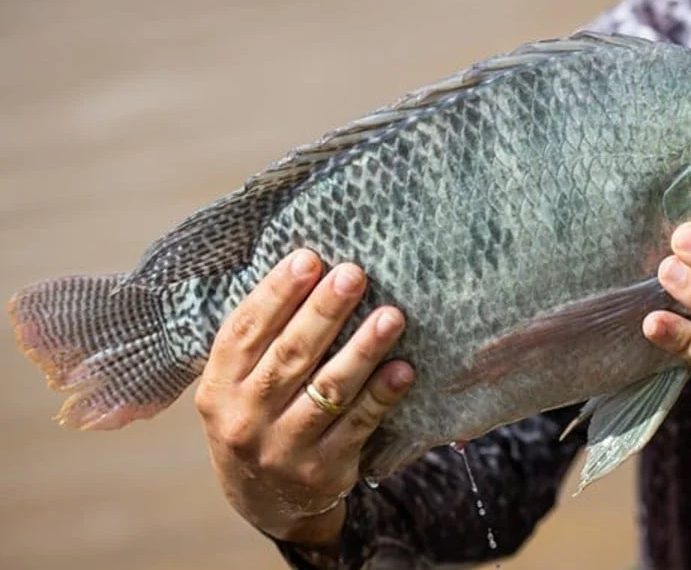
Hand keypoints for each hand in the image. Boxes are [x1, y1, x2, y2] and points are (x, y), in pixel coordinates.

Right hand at [195, 249, 413, 548]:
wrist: (264, 500)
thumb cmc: (257, 418)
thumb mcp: (235, 385)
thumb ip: (260, 340)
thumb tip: (307, 268)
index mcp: (218, 387)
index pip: (244, 331)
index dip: (276, 293)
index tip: (309, 258)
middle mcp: (245, 418)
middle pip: (290, 355)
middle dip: (325, 311)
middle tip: (354, 274)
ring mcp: (283, 448)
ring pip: (328, 389)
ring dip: (363, 349)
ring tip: (391, 316)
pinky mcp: (322, 470)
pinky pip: (358, 425)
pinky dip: (381, 395)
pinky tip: (403, 369)